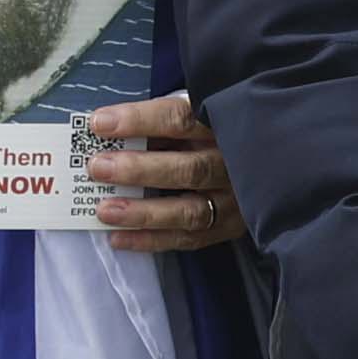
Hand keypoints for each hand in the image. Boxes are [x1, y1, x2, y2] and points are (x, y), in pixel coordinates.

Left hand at [83, 91, 245, 254]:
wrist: (260, 159)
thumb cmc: (206, 132)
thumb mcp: (191, 118)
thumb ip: (157, 124)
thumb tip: (102, 131)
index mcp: (222, 124)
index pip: (180, 120)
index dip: (139, 121)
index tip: (99, 123)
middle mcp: (232, 163)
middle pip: (188, 169)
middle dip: (139, 170)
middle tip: (97, 168)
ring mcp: (236, 200)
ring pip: (190, 211)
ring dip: (144, 213)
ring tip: (105, 210)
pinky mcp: (230, 227)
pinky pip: (189, 239)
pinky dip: (152, 240)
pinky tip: (119, 238)